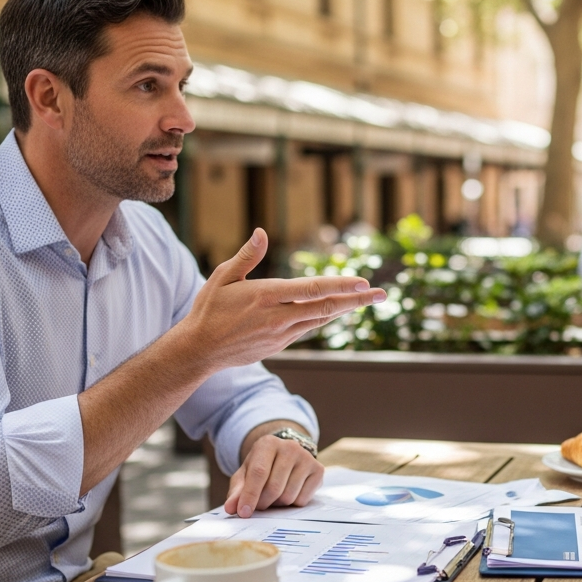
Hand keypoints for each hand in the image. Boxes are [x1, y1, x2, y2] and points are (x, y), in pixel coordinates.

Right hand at [175, 229, 385, 371]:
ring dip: (345, 309)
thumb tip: (262, 232)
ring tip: (367, 299)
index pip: (310, 290)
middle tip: (381, 294)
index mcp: (265, 296)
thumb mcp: (222, 277)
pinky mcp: (279, 345)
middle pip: (325, 307)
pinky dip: (325, 317)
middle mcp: (277, 317)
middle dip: (356, 300)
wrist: (199, 350)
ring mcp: (280, 334)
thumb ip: (247, 256)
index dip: (339, 285)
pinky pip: (308, 328)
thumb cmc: (209, 309)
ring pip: (320, 319)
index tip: (361, 282)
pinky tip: (338, 309)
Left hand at [225, 425, 323, 517]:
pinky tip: (290, 491)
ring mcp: (307, 458)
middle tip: (259, 504)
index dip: (250, 495)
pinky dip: (293, 503)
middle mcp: (290, 447)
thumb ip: (237, 491)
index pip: (259, 473)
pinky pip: (303, 500)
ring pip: (289, 496)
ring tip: (275, 495)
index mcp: (268, 444)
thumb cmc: (262, 466)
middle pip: (274, 487)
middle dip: (263, 502)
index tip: (243, 512)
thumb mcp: (245, 474)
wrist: (286, 455)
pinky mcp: (318, 470)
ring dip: (278, 503)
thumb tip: (231, 508)